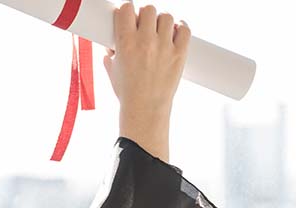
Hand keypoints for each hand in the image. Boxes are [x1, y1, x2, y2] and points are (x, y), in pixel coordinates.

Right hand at [103, 2, 189, 162]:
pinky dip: (181, 27)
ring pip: (167, 17)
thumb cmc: (127, 93)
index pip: (127, 9)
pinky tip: (176, 31)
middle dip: (145, 15)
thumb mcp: (112, 71)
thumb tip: (110, 47)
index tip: (127, 15)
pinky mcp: (179, 54)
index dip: (126, 10)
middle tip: (144, 25)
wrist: (145, 110)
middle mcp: (146, 42)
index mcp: (125, 43)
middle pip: (149, 9)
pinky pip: (185, 29)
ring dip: (162, 21)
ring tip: (159, 31)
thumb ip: (110, 55)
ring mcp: (164, 47)